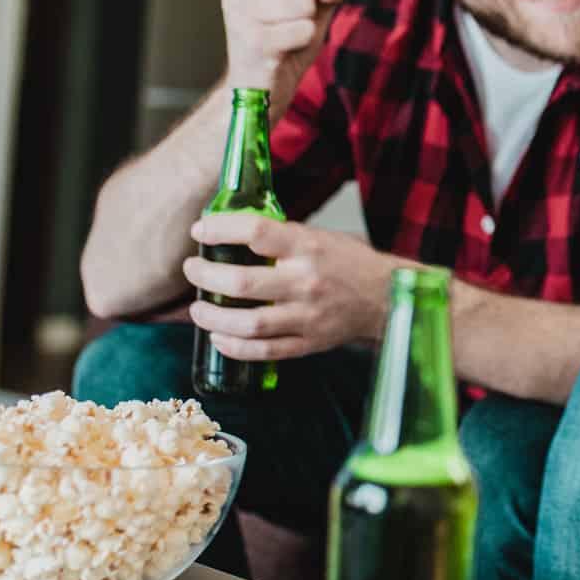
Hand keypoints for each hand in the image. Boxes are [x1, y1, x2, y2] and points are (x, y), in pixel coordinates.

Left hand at [185, 215, 391, 360]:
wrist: (387, 297)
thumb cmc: (349, 263)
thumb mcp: (319, 236)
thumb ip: (280, 237)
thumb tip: (232, 231)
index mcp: (308, 247)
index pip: (257, 232)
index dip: (221, 229)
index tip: (201, 230)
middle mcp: (306, 281)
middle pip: (243, 281)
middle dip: (206, 276)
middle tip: (193, 270)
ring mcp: (307, 315)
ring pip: (249, 323)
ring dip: (214, 317)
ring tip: (198, 309)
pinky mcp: (309, 342)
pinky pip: (265, 350)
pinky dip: (236, 347)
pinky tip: (219, 337)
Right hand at [221, 0, 346, 98]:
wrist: (262, 89)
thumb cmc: (285, 43)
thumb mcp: (313, 8)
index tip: (289, 4)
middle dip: (308, 5)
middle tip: (287, 25)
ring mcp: (240, 15)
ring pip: (305, 4)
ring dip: (306, 25)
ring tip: (284, 39)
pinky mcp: (253, 42)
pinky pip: (304, 29)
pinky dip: (304, 41)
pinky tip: (285, 51)